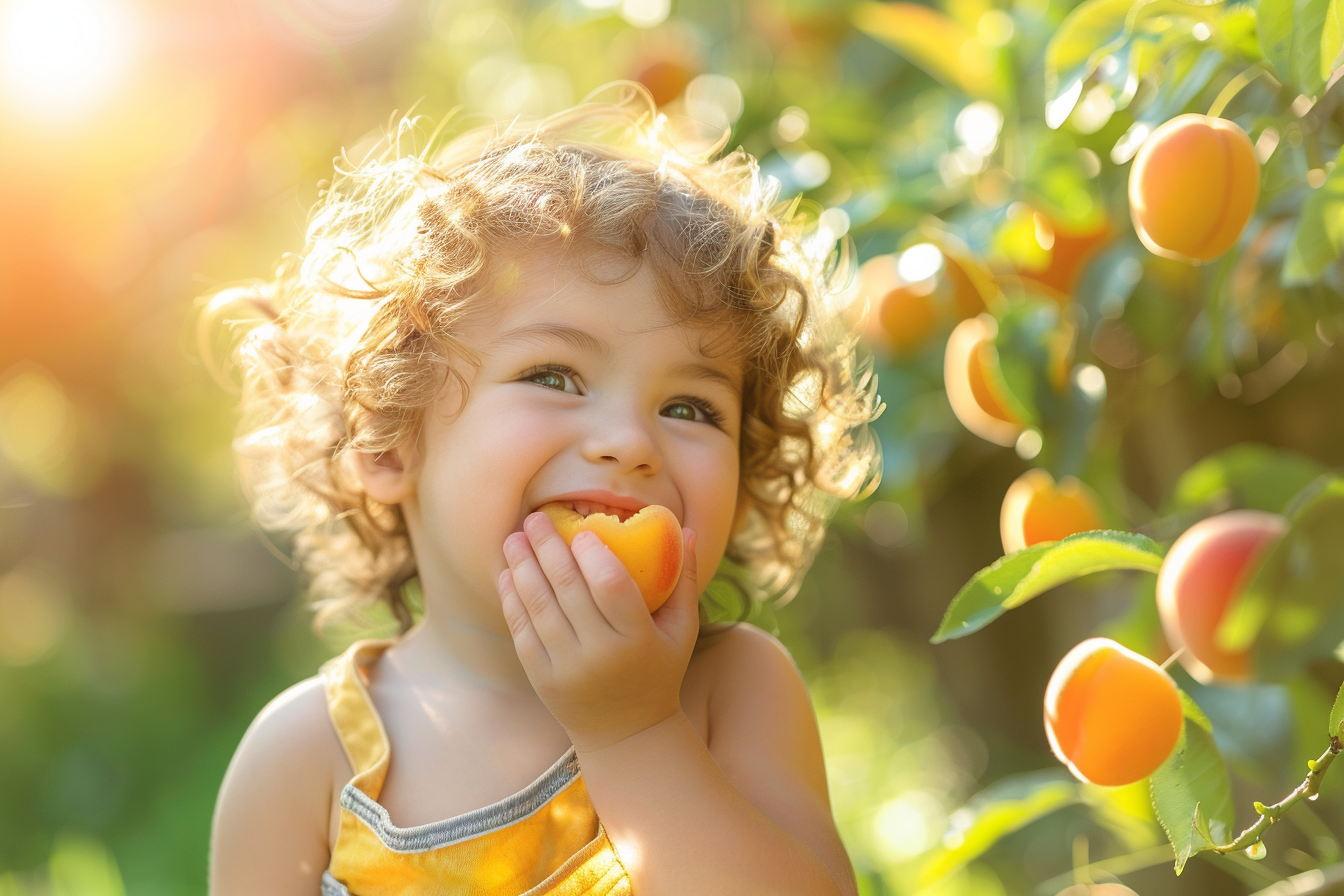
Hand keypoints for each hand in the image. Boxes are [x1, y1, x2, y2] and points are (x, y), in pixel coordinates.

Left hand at [498, 510, 699, 752]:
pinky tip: (507, 574)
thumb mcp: (681, 631)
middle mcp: (600, 653)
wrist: (627, 734)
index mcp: (637, 638)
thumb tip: (684, 528)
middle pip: (568, 589)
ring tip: (514, 538)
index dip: (593, 554)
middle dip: (547, 547)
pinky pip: (522, 631)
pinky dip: (512, 600)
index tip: (581, 530)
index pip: (611, 586)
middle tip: (535, 519)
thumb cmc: (659, 671)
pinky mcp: (542, 679)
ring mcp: (567, 668)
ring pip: (538, 606)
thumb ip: (684, 580)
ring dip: (522, 567)